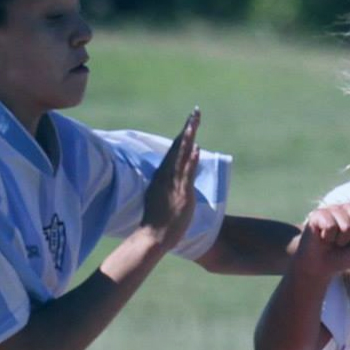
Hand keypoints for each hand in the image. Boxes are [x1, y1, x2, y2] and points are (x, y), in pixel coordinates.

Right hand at [138, 108, 201, 251]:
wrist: (152, 237)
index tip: (189, 122)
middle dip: (187, 129)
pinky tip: (196, 149)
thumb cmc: (156, 223)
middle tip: (196, 112)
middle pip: (178, 147)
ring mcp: (173, 184)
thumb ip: (166, 186)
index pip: (173, 151)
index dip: (182, 136)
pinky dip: (191, 161)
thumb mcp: (160, 198)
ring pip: (181, 156)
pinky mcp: (181, 194)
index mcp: (162, 176)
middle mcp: (166, 176)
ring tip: (194, 122)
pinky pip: (186, 174)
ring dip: (189, 138)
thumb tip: (170, 180)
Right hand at [294, 203, 349, 277]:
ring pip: (347, 225)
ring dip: (340, 240)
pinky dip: (328, 237)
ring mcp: (333, 209)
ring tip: (333, 241)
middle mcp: (348, 208)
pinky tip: (323, 238)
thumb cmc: (342, 257)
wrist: (319, 267)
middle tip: (345, 243)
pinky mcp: (318, 214)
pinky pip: (331, 226)